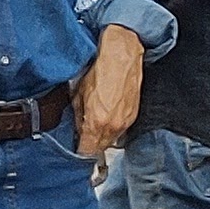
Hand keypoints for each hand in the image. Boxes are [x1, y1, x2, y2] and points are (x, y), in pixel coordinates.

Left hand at [71, 28, 144, 159]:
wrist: (122, 55)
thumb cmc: (100, 70)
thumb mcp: (78, 95)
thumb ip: (78, 117)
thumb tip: (78, 129)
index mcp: (97, 122)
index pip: (87, 151)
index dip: (79, 152)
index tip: (75, 150)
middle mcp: (113, 126)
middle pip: (100, 148)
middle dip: (90, 145)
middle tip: (82, 138)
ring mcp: (126, 122)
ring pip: (111, 141)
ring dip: (102, 138)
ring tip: (93, 126)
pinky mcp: (134, 115)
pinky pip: (121, 130)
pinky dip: (112, 128)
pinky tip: (106, 118)